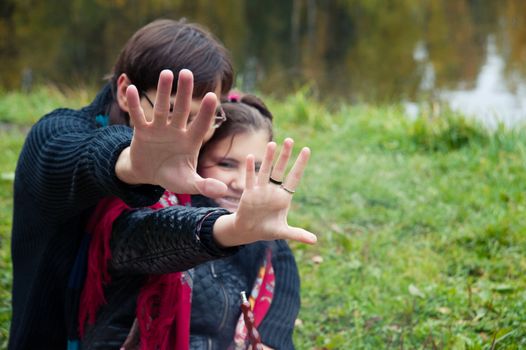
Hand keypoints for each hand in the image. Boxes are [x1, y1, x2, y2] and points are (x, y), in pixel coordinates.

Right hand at [115, 69, 226, 197]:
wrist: (149, 175)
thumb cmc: (173, 177)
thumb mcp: (188, 184)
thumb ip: (204, 186)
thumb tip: (222, 191)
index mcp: (191, 141)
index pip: (201, 124)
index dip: (206, 112)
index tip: (213, 96)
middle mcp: (176, 131)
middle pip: (182, 109)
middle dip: (185, 92)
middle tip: (187, 73)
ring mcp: (159, 129)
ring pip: (162, 108)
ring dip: (163, 92)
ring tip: (166, 73)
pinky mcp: (142, 132)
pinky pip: (139, 117)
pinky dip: (135, 105)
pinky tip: (132, 89)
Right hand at [213, 138, 316, 245]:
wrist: (249, 231)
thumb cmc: (268, 229)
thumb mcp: (283, 232)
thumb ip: (298, 234)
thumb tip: (314, 241)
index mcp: (284, 197)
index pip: (294, 177)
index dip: (300, 164)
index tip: (306, 150)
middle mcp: (273, 190)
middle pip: (280, 170)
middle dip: (285, 156)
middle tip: (290, 140)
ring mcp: (261, 190)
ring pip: (265, 171)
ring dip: (268, 158)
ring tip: (272, 144)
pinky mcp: (249, 193)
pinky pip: (250, 179)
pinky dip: (250, 169)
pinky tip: (250, 157)